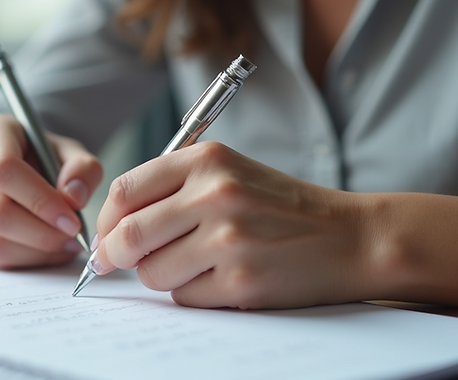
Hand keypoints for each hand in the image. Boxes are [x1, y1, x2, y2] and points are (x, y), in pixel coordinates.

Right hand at [0, 114, 102, 268]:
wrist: (22, 169)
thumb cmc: (45, 158)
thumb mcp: (71, 152)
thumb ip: (82, 169)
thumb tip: (74, 197)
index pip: (3, 169)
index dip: (39, 200)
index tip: (71, 220)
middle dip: (41, 233)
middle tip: (73, 236)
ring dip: (35, 251)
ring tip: (63, 242)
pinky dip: (25, 260)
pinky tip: (45, 248)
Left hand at [92, 142, 368, 309]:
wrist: (351, 236)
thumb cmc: (282, 206)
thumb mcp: (230, 171)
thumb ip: (172, 188)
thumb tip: (110, 228)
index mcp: (207, 160)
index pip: (126, 190)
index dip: (105, 220)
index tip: (105, 235)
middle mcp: (216, 194)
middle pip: (129, 234)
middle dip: (114, 255)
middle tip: (115, 263)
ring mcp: (228, 240)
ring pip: (152, 272)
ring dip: (161, 276)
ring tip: (194, 264)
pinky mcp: (241, 282)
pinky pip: (184, 298)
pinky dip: (193, 294)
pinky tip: (222, 278)